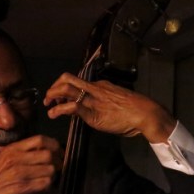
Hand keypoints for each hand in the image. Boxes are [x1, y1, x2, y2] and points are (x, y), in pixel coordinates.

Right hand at [0, 135, 62, 193]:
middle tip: (58, 168)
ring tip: (49, 180)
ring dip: (53, 176)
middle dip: (57, 162)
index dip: (54, 145)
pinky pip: (45, 183)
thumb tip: (49, 152)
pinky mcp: (22, 187)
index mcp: (12, 149)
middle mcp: (15, 158)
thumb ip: (25, 155)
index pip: (40, 139)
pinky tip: (43, 188)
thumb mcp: (7, 160)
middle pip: (48, 154)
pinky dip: (48, 186)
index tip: (59, 152)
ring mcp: (18, 173)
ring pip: (50, 170)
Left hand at [43, 72, 175, 142]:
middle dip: (54, 87)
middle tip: (49, 98)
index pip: (76, 81)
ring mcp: (92, 99)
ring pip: (66, 89)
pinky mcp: (92, 112)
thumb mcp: (117, 101)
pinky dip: (58, 109)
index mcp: (100, 85)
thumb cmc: (135, 110)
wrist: (145, 113)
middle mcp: (94, 88)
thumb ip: (104, 102)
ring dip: (52, 95)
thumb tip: (96, 107)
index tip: (59, 97)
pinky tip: (53, 113)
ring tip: (48, 105)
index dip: (63, 87)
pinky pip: (71, 107)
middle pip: (67, 79)